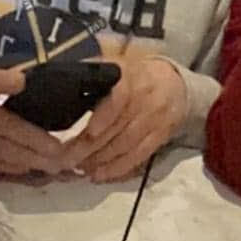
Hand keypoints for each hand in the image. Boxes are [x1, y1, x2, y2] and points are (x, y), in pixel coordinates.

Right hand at [0, 66, 67, 181]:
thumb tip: (21, 81)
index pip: (11, 126)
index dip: (34, 139)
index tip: (59, 148)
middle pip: (7, 147)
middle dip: (35, 157)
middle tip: (61, 165)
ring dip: (23, 165)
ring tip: (46, 169)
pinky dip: (4, 168)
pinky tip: (19, 170)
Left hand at [62, 52, 188, 183]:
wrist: (175, 85)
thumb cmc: (135, 77)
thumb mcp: (116, 65)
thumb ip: (93, 70)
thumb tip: (65, 75)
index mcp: (131, 77)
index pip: (119, 97)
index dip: (105, 115)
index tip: (90, 132)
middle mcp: (145, 99)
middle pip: (117, 127)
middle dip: (90, 146)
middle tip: (67, 159)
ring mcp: (154, 121)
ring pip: (126, 145)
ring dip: (100, 160)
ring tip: (79, 168)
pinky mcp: (160, 138)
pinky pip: (138, 156)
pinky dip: (118, 169)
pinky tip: (100, 175)